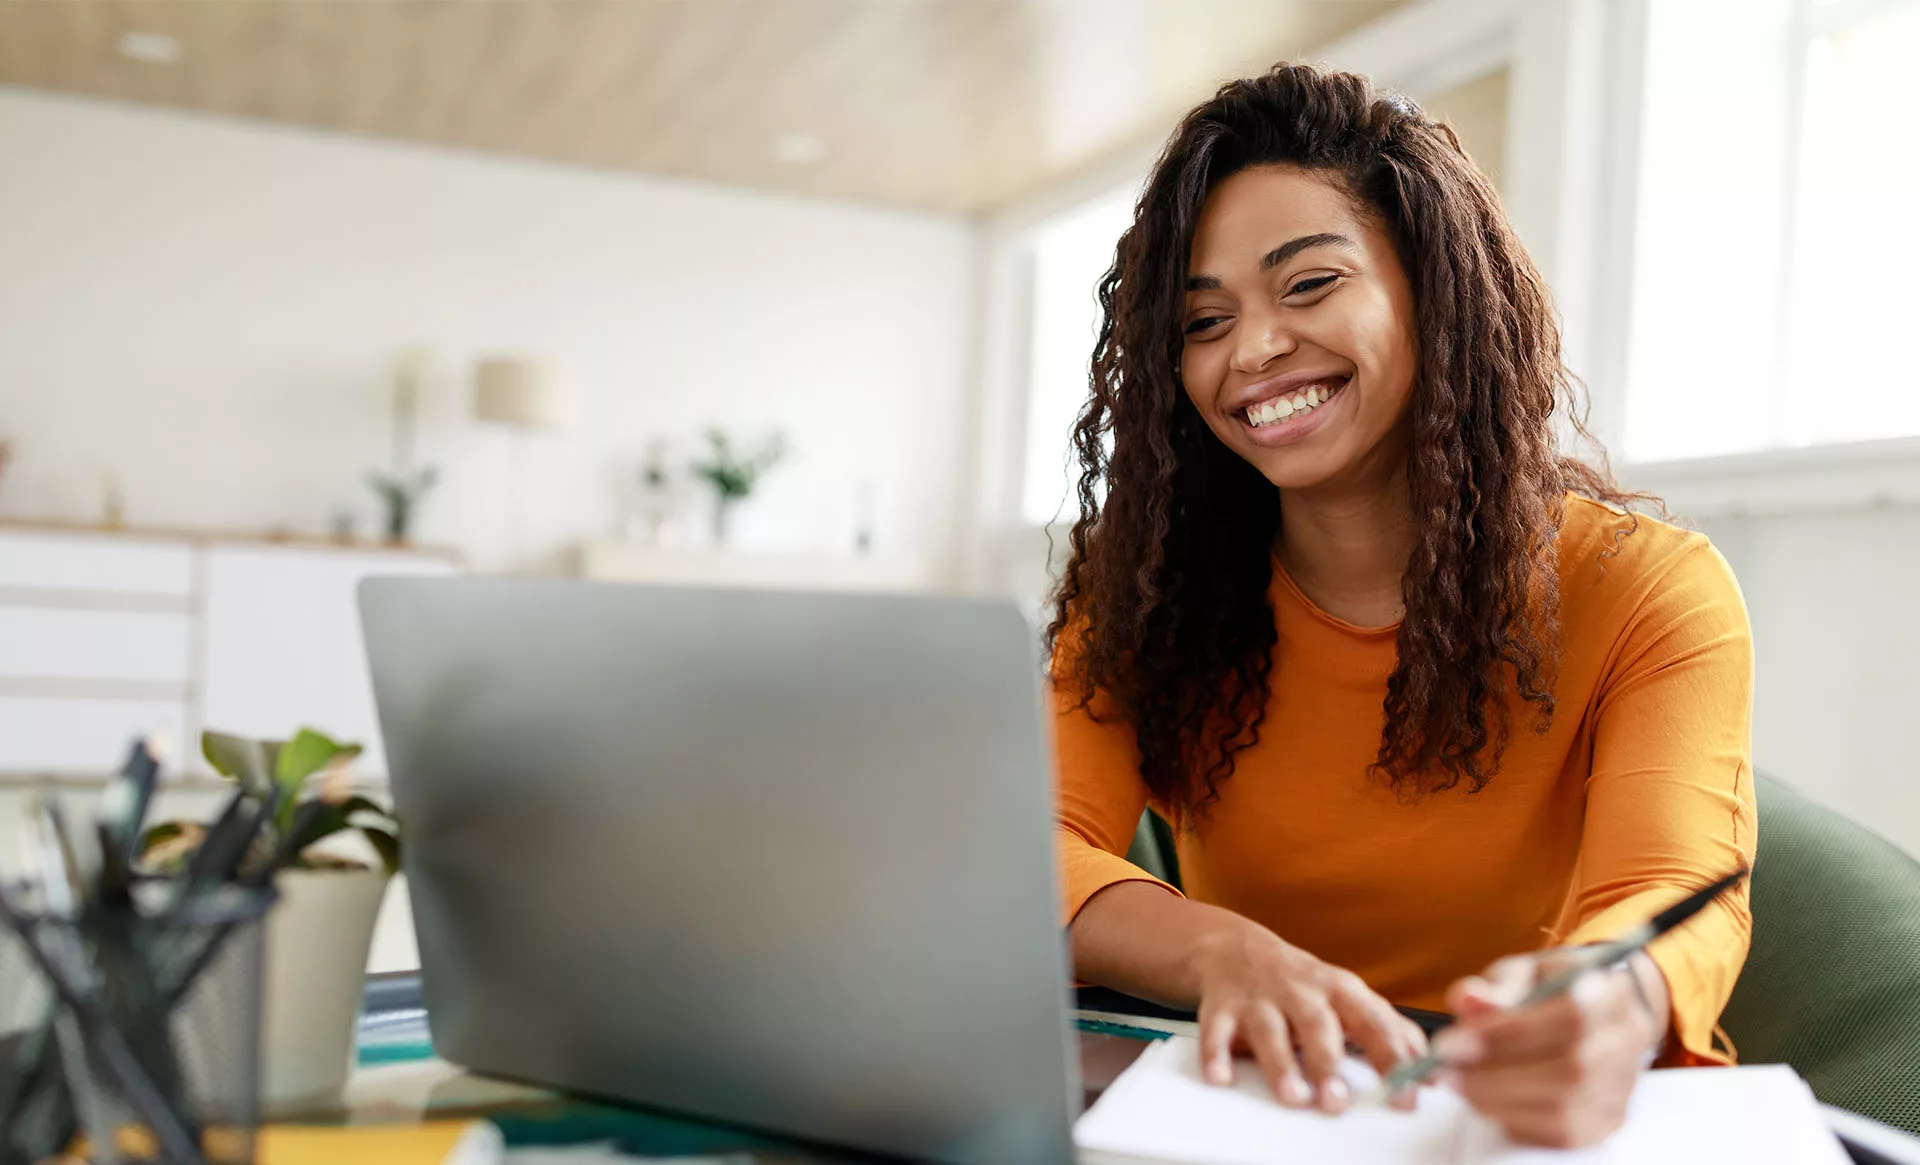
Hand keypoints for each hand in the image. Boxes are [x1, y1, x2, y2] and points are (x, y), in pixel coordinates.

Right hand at [1191, 921, 1427, 1112]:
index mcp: (1340, 990)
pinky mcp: (1222, 1006)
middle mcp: (1301, 991)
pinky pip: (1216, 1031)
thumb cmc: (1303, 985)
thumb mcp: (1348, 997)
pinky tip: (1221, 1078)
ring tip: (1293, 1097)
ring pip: (1270, 1030)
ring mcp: (1260, 998)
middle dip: (1328, 1062)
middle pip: (1318, 1024)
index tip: (1406, 1096)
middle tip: (1338, 1101)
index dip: (1392, 1060)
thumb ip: (1387, 1028)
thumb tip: (1431, 1068)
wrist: (1236, 949)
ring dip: (1281, 1064)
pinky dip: (1216, 1055)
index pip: (1374, 1023)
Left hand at [1436, 950, 1670, 1145]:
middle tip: (1445, 1070)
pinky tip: (1488, 1100)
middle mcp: (1625, 1042)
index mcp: (1609, 992)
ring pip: (1564, 1110)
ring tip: (1460, 1083)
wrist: (1600, 1011)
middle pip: (1568, 1071)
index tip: (1451, 1043)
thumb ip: (1497, 986)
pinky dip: (1517, 1120)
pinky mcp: (1608, 1119)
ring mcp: (1622, 1086)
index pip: (1569, 1017)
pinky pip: (1562, 1134)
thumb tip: (1469, 1002)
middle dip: (1494, 1075)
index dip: (1507, 1034)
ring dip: (1499, 1101)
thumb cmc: (1555, 987)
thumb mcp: (1526, 971)